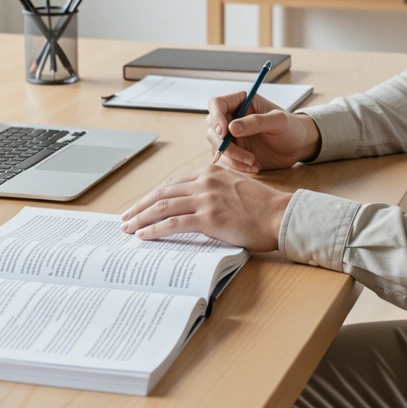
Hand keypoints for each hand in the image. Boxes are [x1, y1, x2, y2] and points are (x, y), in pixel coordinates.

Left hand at [120, 164, 292, 249]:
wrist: (280, 215)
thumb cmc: (262, 208)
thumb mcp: (235, 188)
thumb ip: (214, 191)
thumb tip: (194, 206)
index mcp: (211, 172)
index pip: (173, 183)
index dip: (154, 195)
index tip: (141, 205)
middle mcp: (205, 181)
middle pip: (163, 192)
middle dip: (141, 205)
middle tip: (126, 217)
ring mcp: (206, 198)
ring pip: (163, 206)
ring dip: (142, 217)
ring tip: (128, 227)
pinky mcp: (209, 217)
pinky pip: (173, 223)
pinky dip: (155, 229)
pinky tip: (144, 235)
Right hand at [206, 92, 320, 172]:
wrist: (297, 147)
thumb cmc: (291, 127)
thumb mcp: (279, 121)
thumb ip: (257, 122)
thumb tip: (231, 128)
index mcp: (241, 102)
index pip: (216, 103)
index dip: (216, 117)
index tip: (224, 132)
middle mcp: (232, 117)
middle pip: (213, 127)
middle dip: (225, 144)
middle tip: (245, 155)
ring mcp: (231, 135)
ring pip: (216, 145)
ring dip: (232, 157)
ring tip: (253, 162)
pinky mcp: (234, 151)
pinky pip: (225, 159)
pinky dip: (237, 166)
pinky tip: (254, 167)